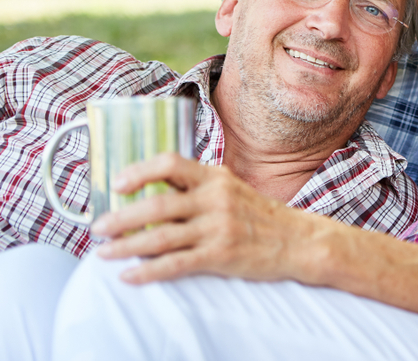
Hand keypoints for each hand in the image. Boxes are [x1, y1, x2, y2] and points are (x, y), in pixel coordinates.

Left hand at [91, 153, 315, 284]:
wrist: (299, 240)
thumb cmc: (261, 216)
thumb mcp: (232, 189)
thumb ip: (199, 187)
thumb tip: (154, 190)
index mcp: (216, 177)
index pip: (171, 163)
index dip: (139, 172)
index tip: (118, 184)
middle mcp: (216, 199)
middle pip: (157, 205)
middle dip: (121, 218)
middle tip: (98, 228)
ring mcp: (219, 227)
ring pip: (160, 237)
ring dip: (125, 246)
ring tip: (104, 253)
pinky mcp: (221, 255)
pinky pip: (175, 264)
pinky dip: (148, 271)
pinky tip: (130, 276)